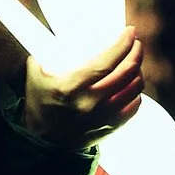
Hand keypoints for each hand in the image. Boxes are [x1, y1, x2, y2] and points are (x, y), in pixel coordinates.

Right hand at [17, 27, 143, 151]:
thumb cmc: (39, 105)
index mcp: (73, 86)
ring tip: (134, 62)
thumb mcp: (36, 76)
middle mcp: (91, 102)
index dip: (124, 43)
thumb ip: (44, 51)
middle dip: (136, 51)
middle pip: (127, 71)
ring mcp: (103, 117)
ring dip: (138, 70)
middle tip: (135, 42)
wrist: (41, 144)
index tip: (130, 31)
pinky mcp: (110, 128)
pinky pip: (134, 106)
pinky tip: (132, 84)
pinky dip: (136, 92)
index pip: (108, 61)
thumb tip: (54, 32)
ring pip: (135, 88)